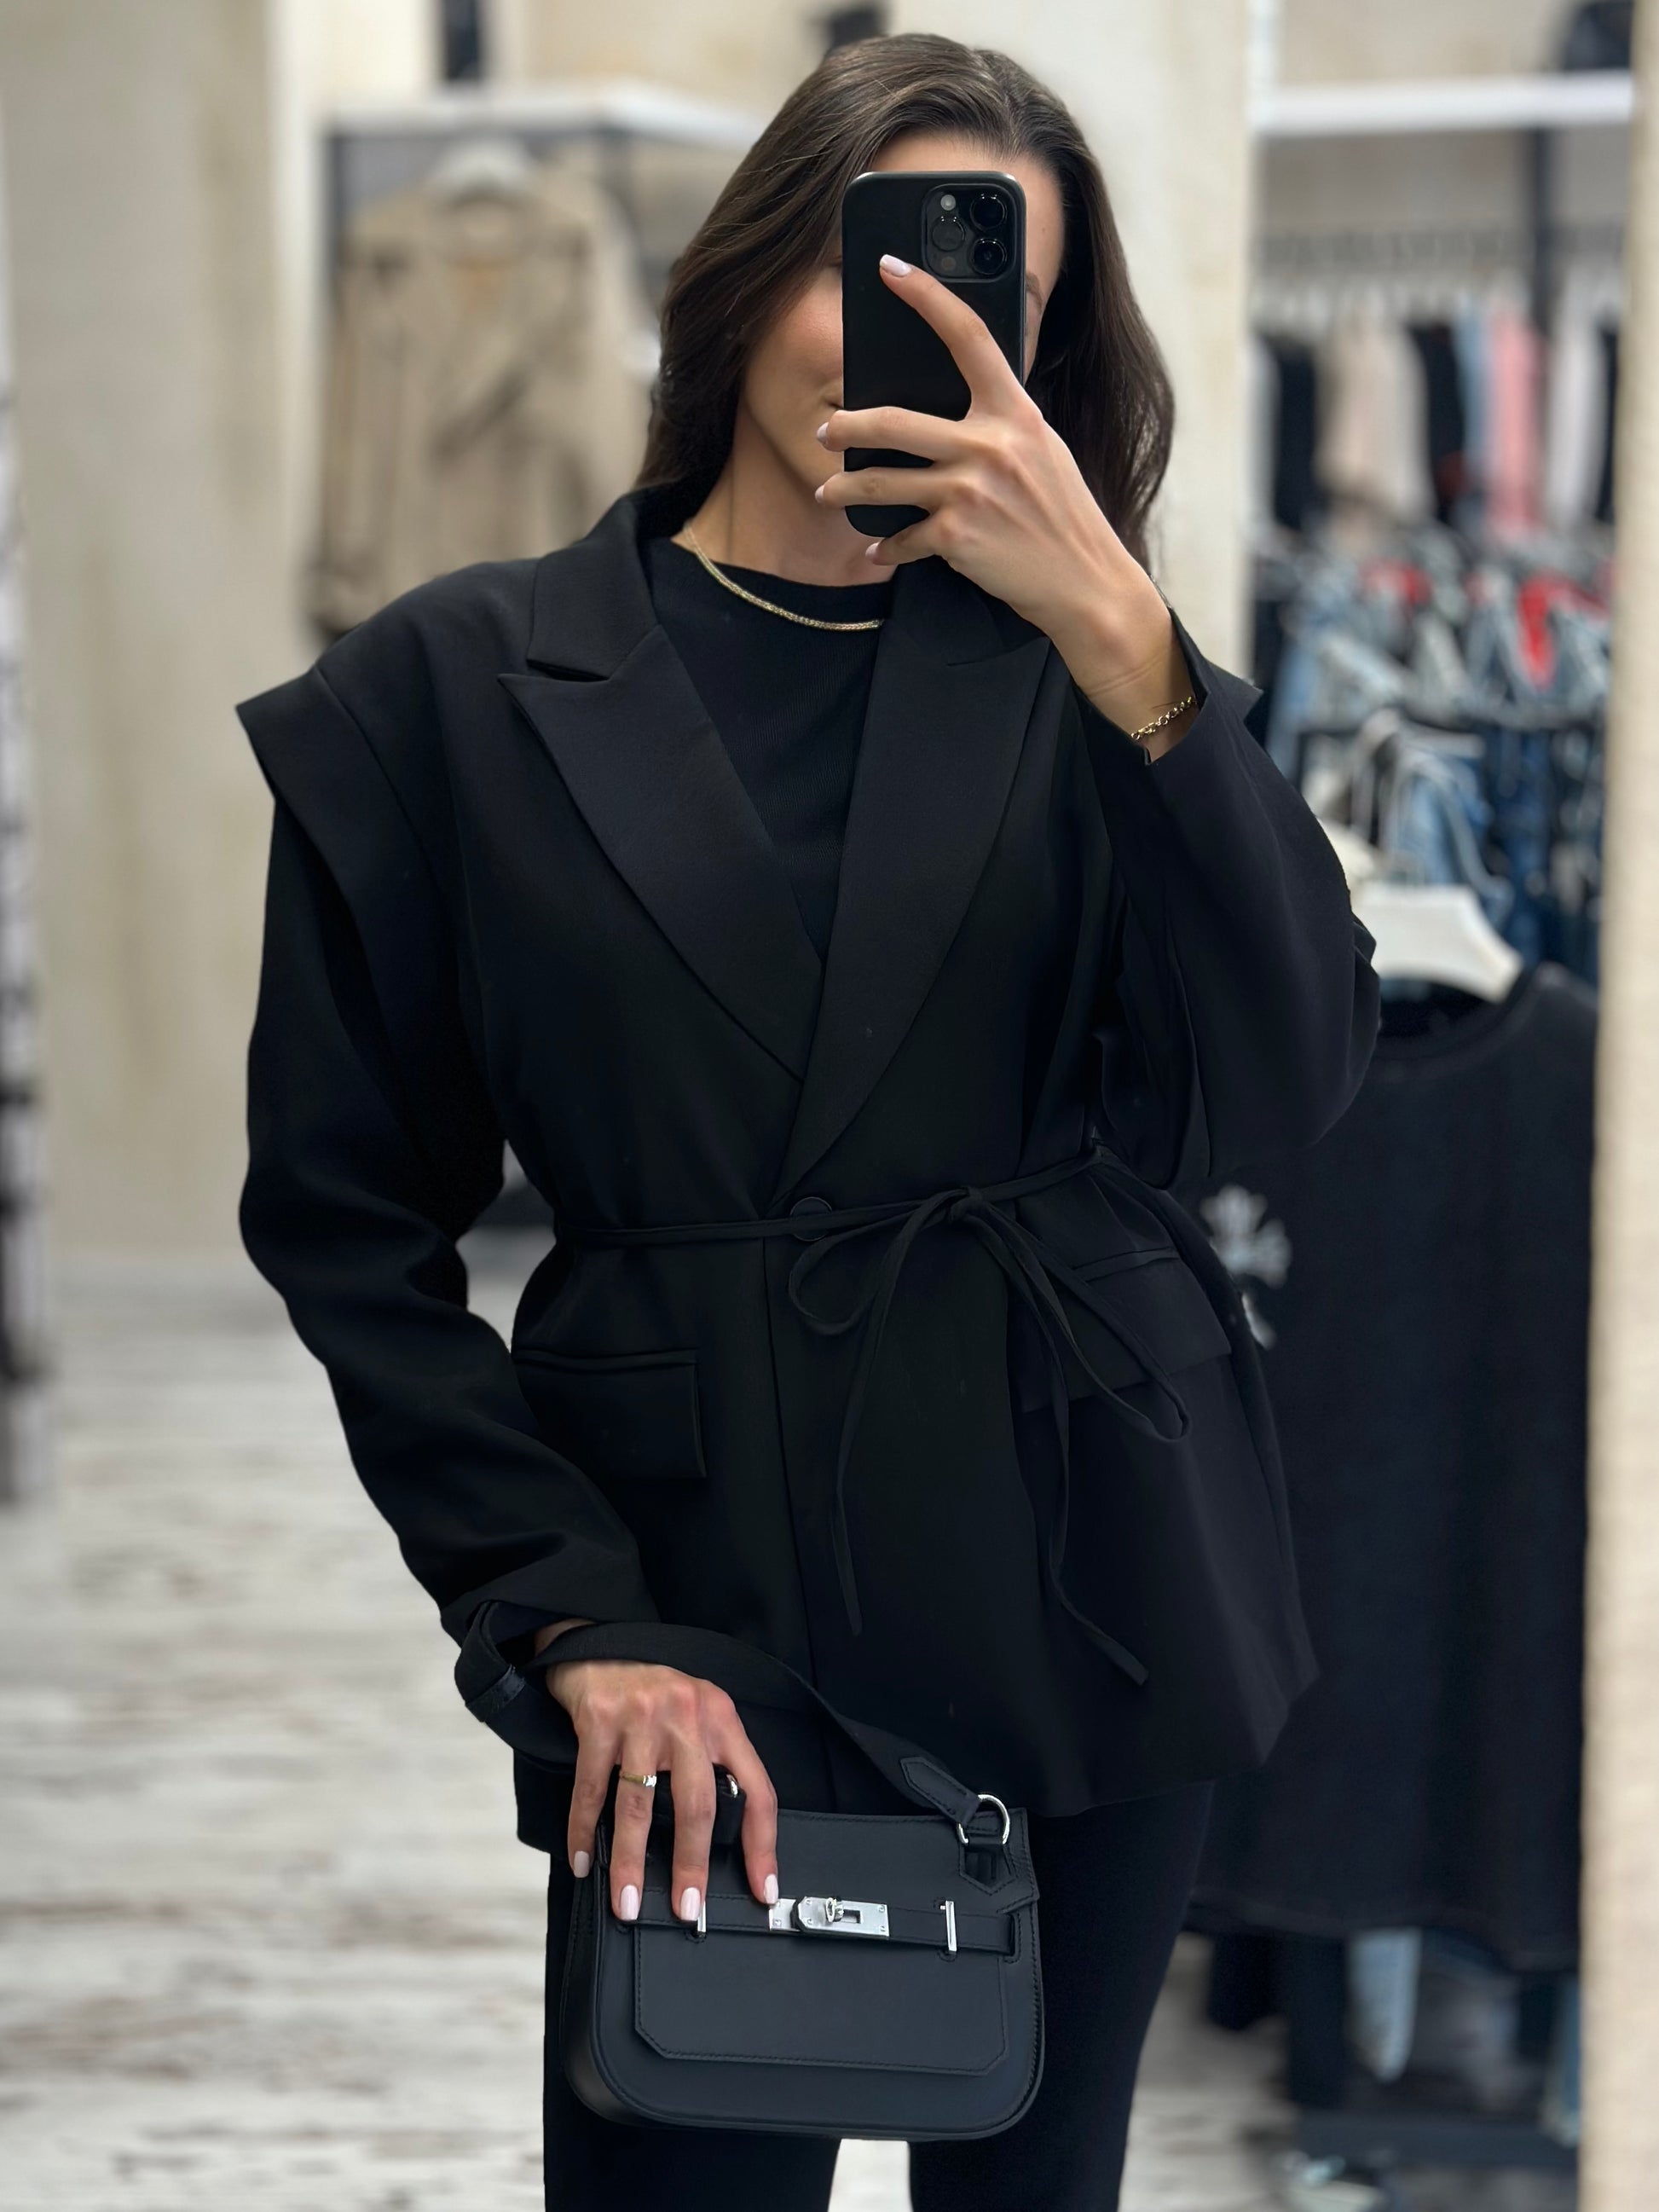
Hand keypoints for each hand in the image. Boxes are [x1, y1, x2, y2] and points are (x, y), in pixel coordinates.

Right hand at [544, 1651, 779, 1928]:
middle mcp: (688, 1716)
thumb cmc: (653, 1695)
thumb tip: (713, 1844)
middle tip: (686, 1908)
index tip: (763, 1890)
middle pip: (698, 1803)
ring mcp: (642, 1717)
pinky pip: (592, 1789)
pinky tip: (583, 1860)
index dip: (763, 1844)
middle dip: (692, 1863)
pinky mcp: (599, 1720)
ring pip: (641, 1803)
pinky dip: (584, 1830)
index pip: (757, 1788)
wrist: (599, 1649)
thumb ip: (710, 1763)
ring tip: (628, 1901)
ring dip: (632, 1860)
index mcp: (722, 1719)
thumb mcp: (697, 1716)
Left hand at [814, 254, 1196, 749]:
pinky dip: (888, 548)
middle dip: (848, 426)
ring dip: (846, 489)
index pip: (968, 337)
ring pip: (884, 481)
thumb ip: (1002, 426)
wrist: (1086, 583)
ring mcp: (972, 491)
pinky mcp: (957, 537)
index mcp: (1017, 413)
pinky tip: (880, 552)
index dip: (927, 296)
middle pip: (895, 420)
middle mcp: (992, 444)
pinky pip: (904, 538)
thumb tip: (952, 411)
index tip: (890, 269)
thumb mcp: (1044, 454)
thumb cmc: (1063, 518)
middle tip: (827, 430)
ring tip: (827, 491)